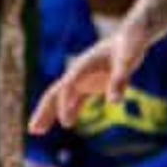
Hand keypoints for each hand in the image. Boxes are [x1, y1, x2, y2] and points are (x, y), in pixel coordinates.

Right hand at [30, 14, 149, 135]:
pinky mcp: (92, 84)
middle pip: (56, 93)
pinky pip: (76, 100)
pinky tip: (66, 124)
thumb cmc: (130, 44)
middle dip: (44, 111)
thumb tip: (114, 102)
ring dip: (50, 113)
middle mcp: (79, 72)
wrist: (132, 35)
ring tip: (37, 131)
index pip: (70, 85)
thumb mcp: (127, 60)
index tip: (65, 122)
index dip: (66, 102)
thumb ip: (119, 80)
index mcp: (85, 65)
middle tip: (33, 130)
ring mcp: (84, 79)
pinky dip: (69, 111)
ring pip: (62, 98)